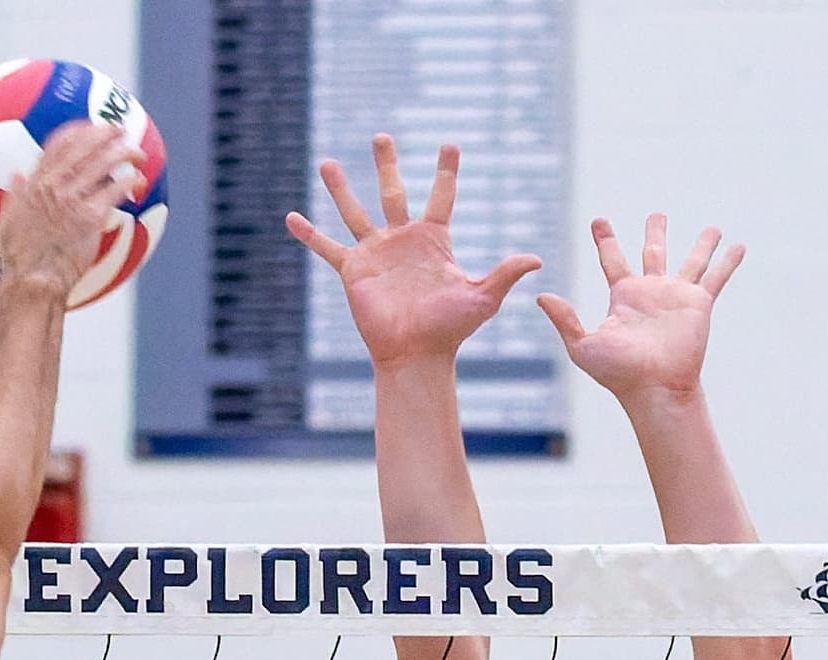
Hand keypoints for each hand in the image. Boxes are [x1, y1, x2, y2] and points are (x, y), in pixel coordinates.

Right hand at [0, 120, 139, 298]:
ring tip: (136, 153)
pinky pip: (114, 191)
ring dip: (122, 153)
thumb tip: (15, 175)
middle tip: (119, 131)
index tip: (90, 128)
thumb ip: (14, 194)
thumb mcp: (8, 220)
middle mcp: (54, 185)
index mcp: (35, 182)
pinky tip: (138, 181)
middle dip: (104, 133)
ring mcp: (72, 199)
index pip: (57, 144)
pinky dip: (128, 182)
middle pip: (83, 146)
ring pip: (102, 163)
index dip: (78, 130)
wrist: (32, 279)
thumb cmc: (19, 257)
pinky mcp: (90, 217)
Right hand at [287, 138, 542, 370]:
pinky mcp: (353, 272)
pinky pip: (327, 248)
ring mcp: (376, 254)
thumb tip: (537, 259)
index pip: (442, 197)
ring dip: (340, 188)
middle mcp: (402, 241)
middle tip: (381, 136)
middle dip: (387, 164)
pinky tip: (290, 217)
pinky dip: (309, 234)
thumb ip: (505, 274)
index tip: (451, 144)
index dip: (446, 172)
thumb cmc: (449, 330)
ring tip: (327, 162)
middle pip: (393, 192)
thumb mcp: (481, 298)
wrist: (415, 355)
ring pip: (355, 212)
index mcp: (433, 241)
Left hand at [535, 213, 740, 404]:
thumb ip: (565, 319)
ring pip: (692, 260)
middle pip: (654, 252)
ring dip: (703, 244)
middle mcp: (652, 292)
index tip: (599, 221)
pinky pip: (716, 277)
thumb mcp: (583, 345)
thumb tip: (540, 296)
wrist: (654, 389)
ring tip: (714, 227)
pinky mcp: (698, 305)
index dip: (605, 238)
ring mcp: (677, 297)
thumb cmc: (618, 373)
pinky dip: (728, 262)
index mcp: (624, 297)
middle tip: (657, 214)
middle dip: (656, 232)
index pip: (612, 259)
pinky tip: (739, 246)